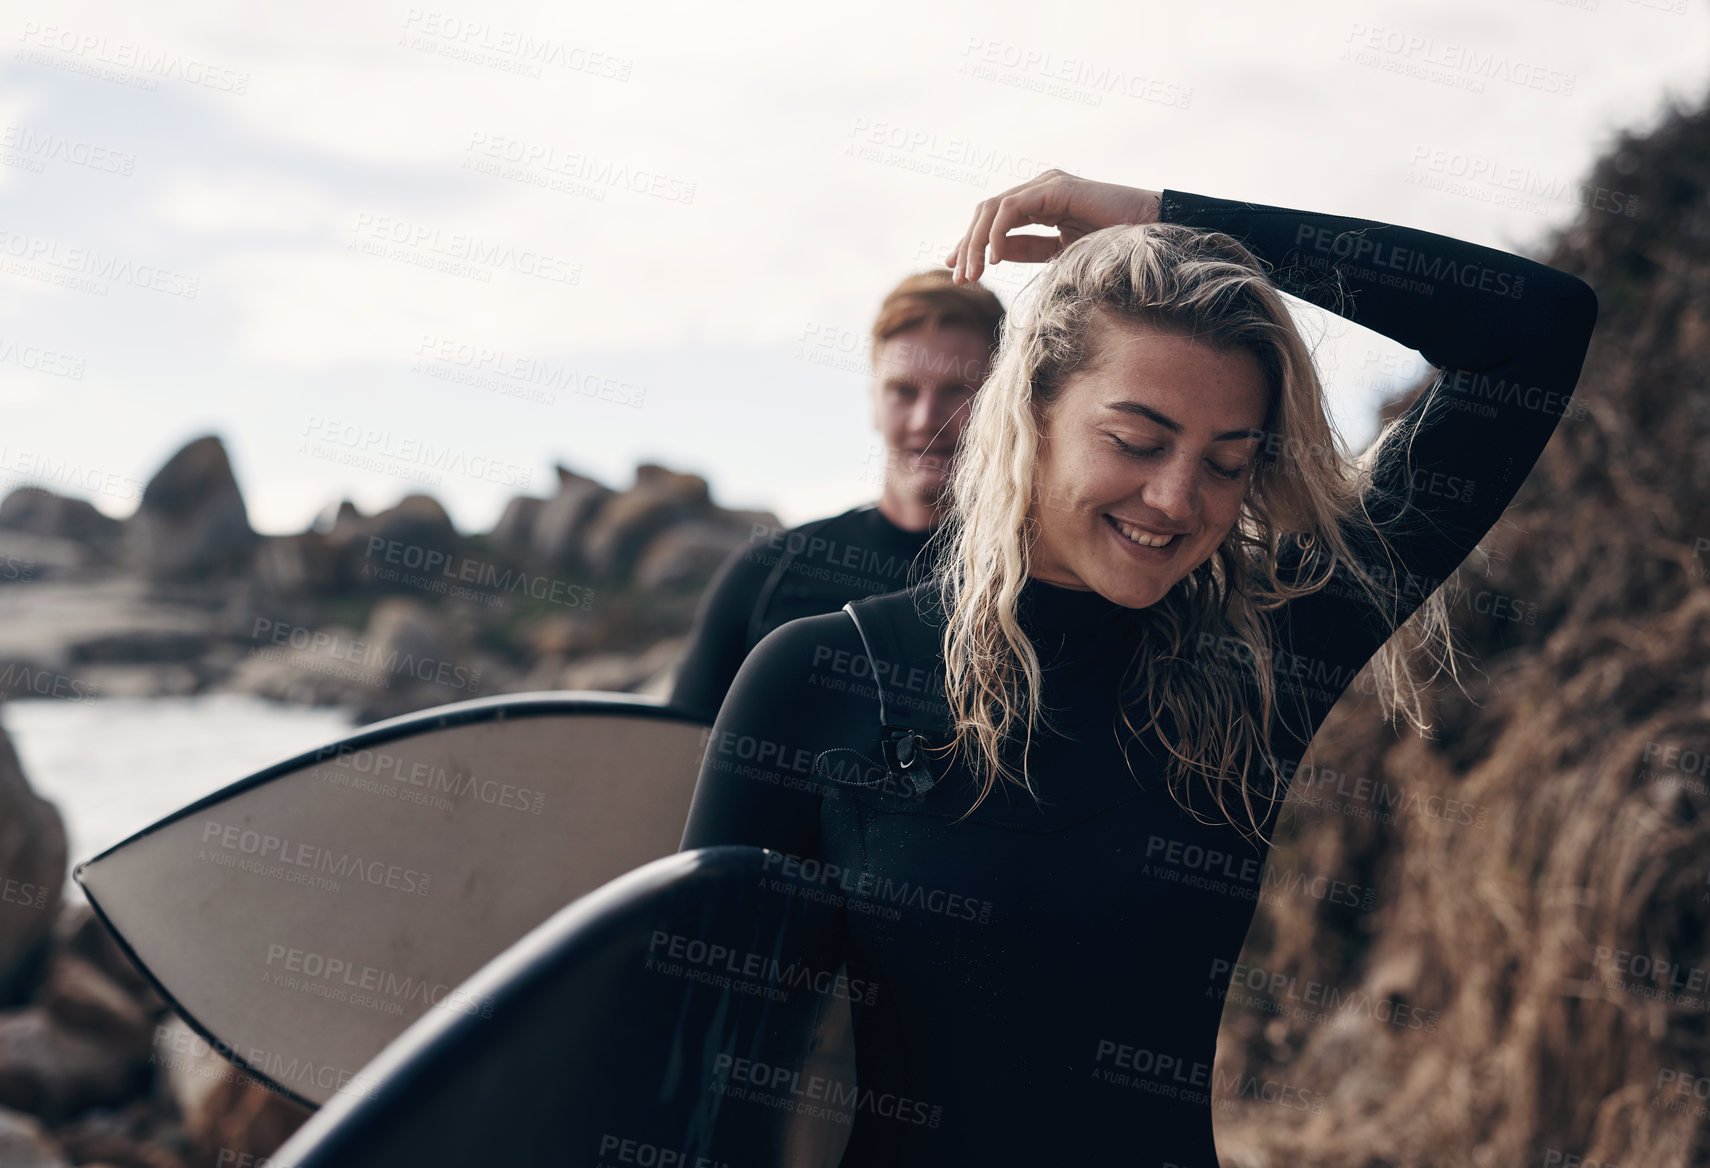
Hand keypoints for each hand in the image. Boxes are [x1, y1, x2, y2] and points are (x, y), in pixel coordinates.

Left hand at [945, 169, 1161, 284]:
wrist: (1152, 233)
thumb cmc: (1115, 244)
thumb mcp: (1060, 252)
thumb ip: (1027, 249)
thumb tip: (993, 255)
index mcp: (1041, 203)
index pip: (994, 220)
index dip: (971, 244)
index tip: (957, 271)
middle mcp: (1040, 188)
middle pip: (987, 212)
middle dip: (967, 245)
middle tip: (960, 277)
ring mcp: (1047, 184)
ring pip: (993, 208)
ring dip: (976, 242)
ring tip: (973, 273)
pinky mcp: (1056, 187)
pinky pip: (1012, 208)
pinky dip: (996, 233)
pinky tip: (993, 258)